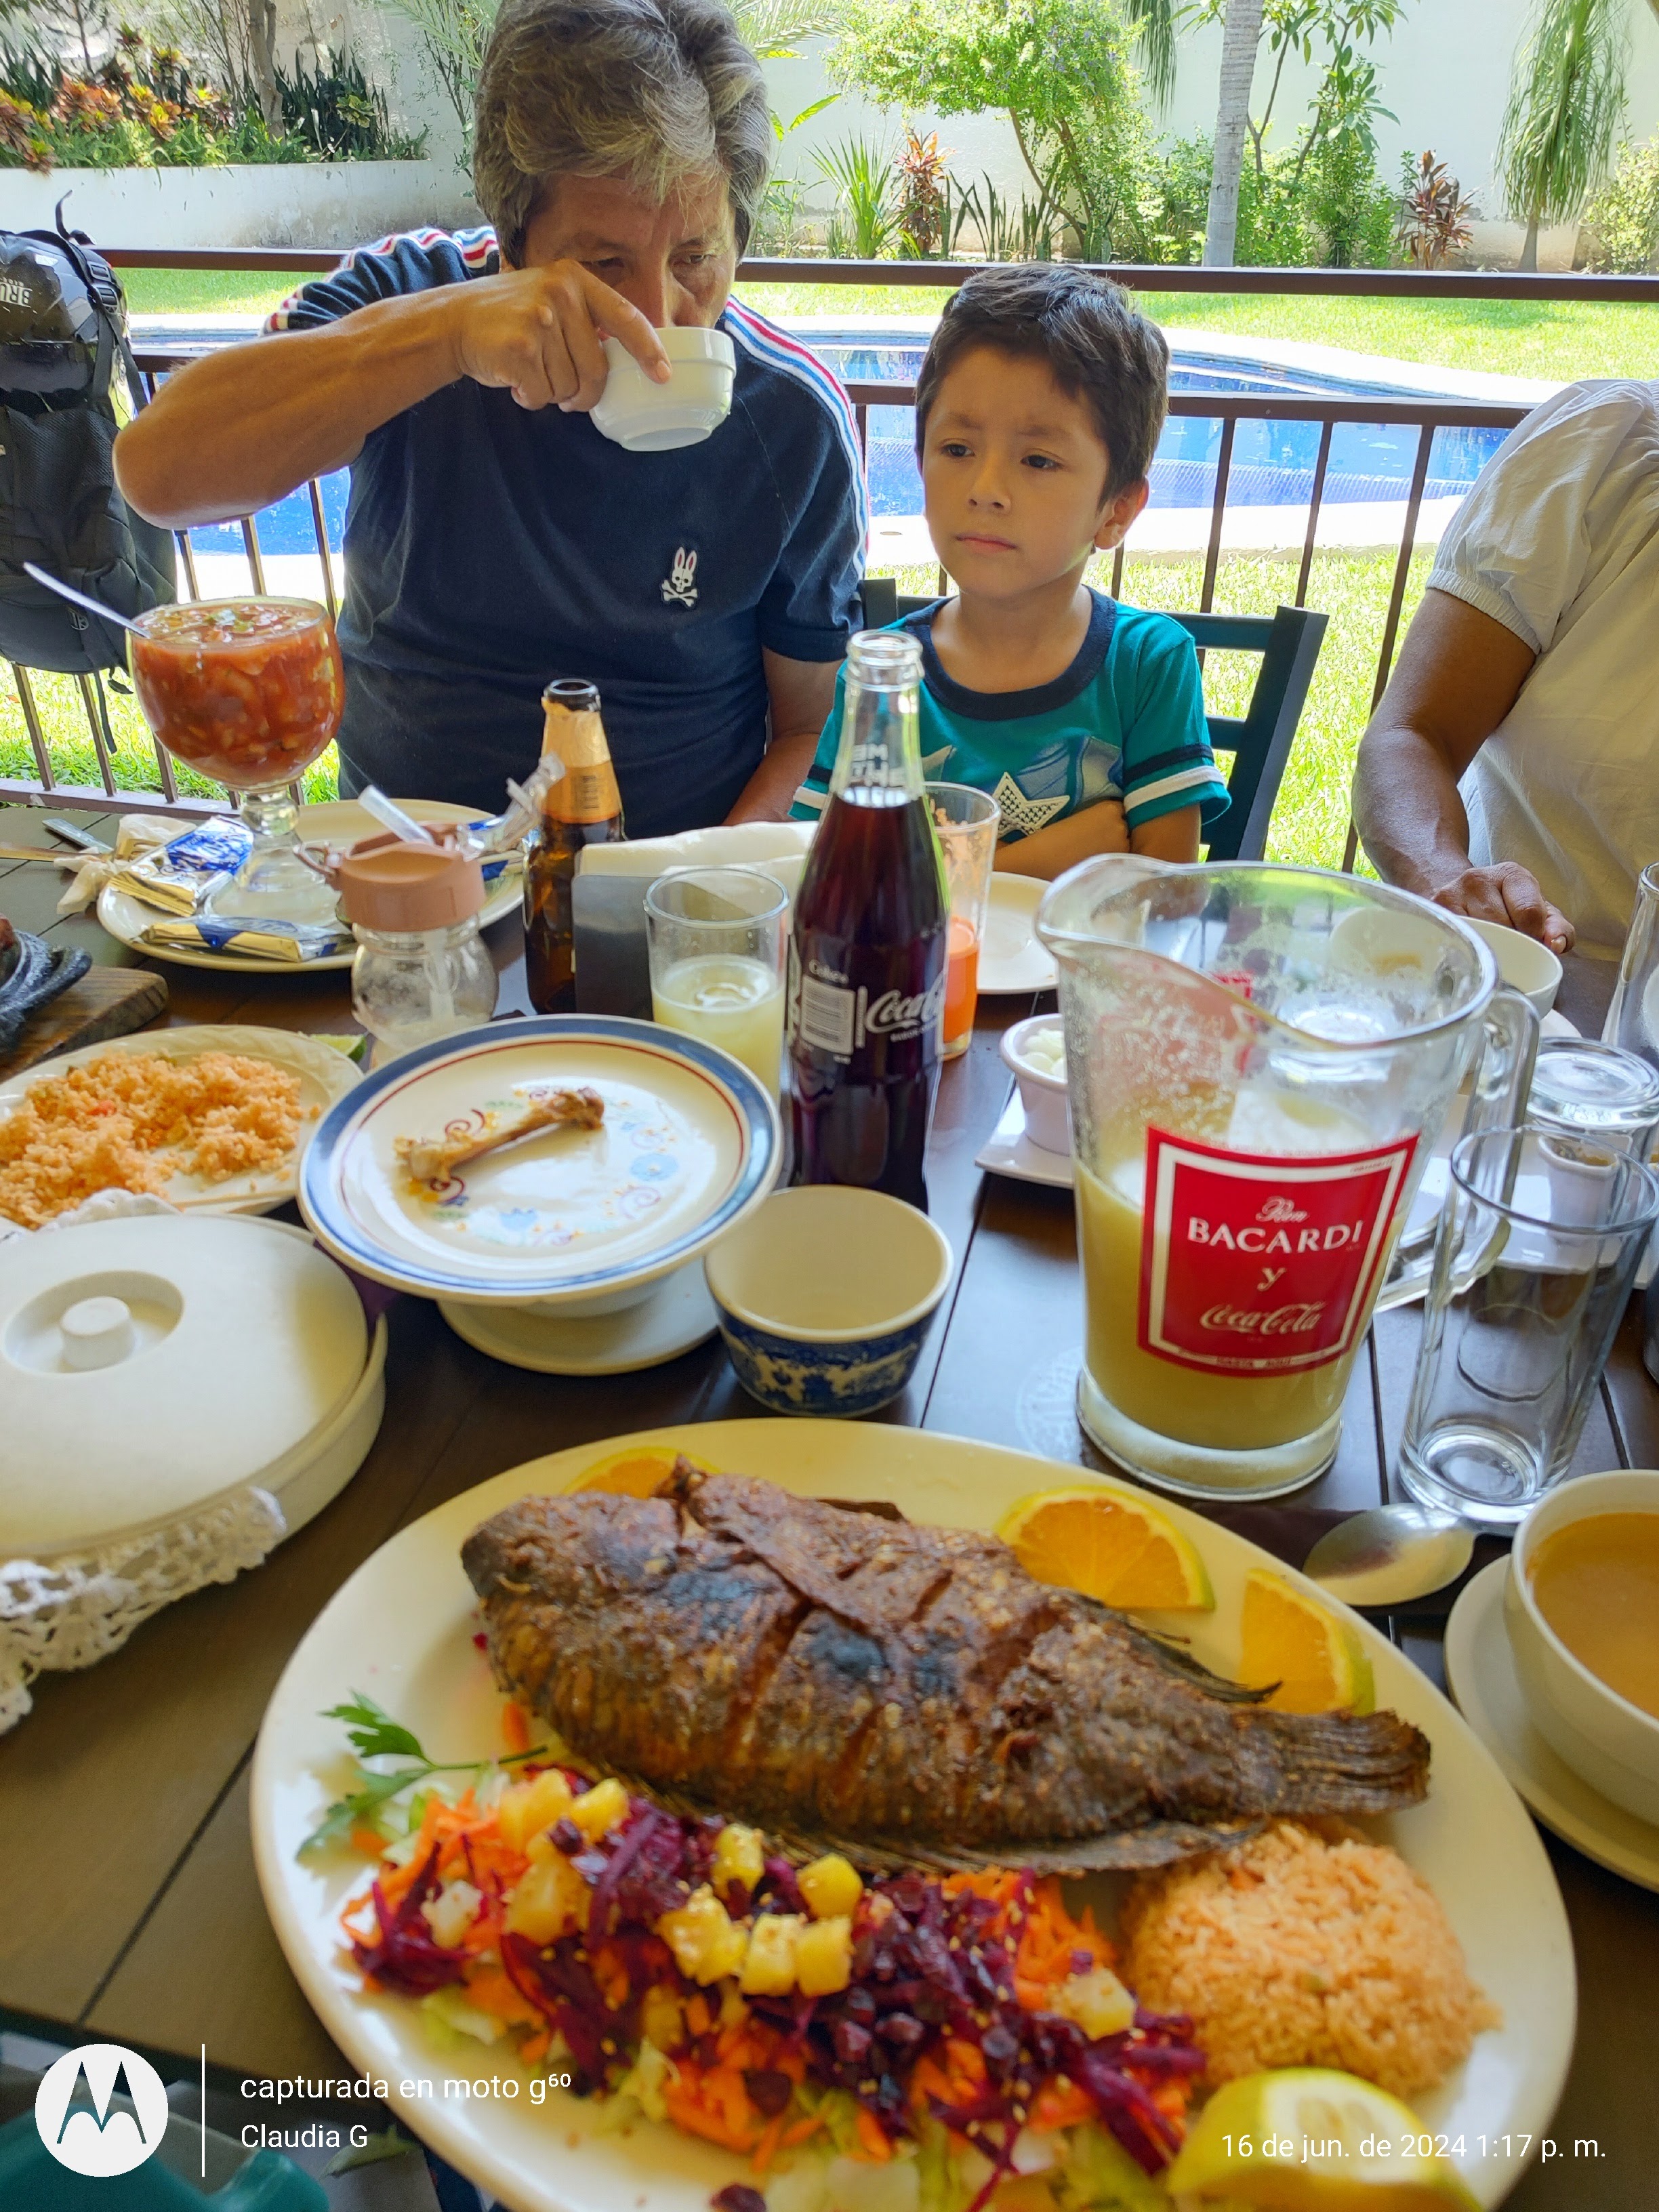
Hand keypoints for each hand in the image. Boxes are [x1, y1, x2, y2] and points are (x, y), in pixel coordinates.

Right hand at [448, 262, 668, 413]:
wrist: (452, 320)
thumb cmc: (508, 318)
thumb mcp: (549, 298)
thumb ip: (585, 317)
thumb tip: (628, 357)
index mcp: (574, 278)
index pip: (625, 317)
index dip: (648, 350)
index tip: (663, 375)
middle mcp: (560, 293)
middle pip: (596, 369)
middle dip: (583, 393)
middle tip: (567, 396)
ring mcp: (539, 319)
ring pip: (568, 386)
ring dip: (551, 393)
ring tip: (529, 372)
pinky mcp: (519, 348)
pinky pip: (542, 394)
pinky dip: (530, 397)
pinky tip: (514, 379)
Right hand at [1427, 861, 1574, 953]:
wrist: (1460, 895)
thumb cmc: (1506, 908)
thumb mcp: (1539, 913)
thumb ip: (1557, 928)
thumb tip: (1556, 945)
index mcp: (1513, 875)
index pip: (1529, 913)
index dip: (1534, 938)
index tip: (1532, 946)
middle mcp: (1480, 878)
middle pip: (1501, 926)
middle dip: (1511, 945)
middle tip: (1510, 951)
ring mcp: (1451, 893)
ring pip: (1476, 934)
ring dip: (1487, 950)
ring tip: (1490, 949)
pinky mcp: (1433, 910)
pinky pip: (1455, 939)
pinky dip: (1465, 950)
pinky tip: (1470, 949)